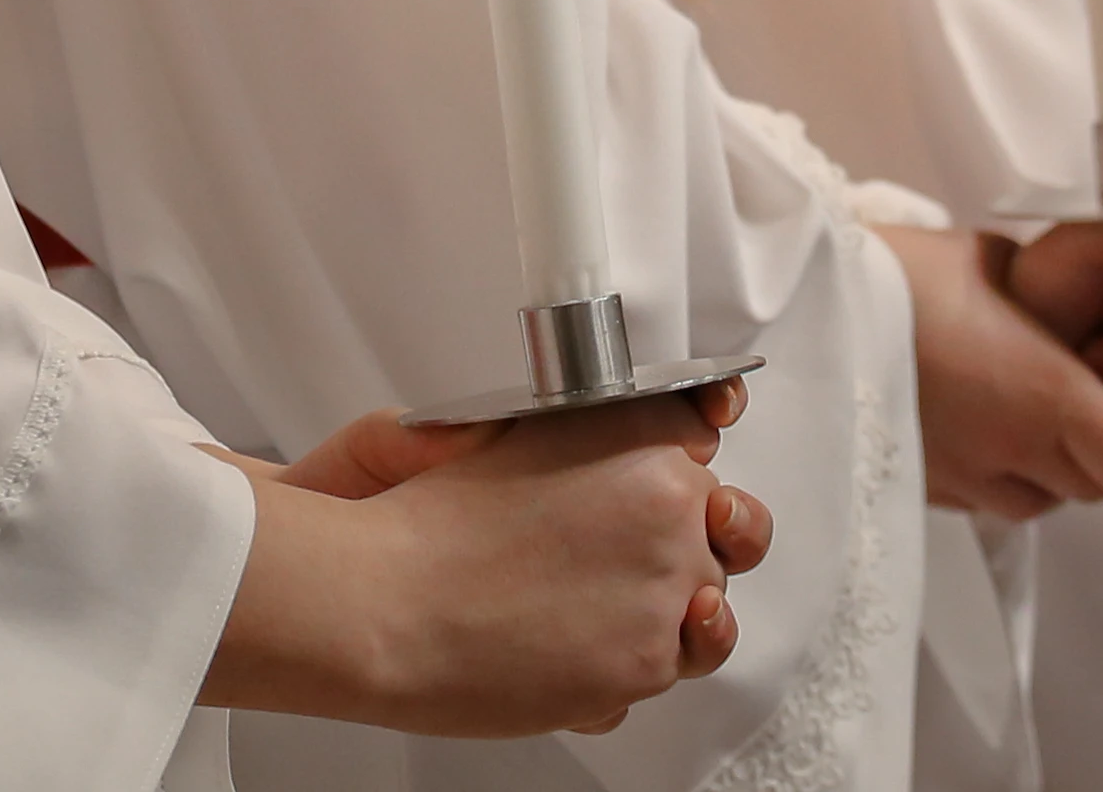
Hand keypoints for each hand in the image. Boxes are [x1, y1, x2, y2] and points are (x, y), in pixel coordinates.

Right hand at [209, 391, 753, 734]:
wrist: (383, 606)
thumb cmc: (423, 525)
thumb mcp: (501, 434)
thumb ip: (575, 434)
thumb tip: (612, 448)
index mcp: (638, 434)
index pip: (702, 432)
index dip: (685, 460)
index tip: (678, 480)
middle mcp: (670, 504)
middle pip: (719, 525)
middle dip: (684, 542)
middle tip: (623, 563)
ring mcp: (668, 588)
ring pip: (705, 605)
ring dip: (669, 615)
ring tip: (603, 619)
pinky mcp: (649, 663)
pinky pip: (664, 669)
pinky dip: (623, 669)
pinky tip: (568, 654)